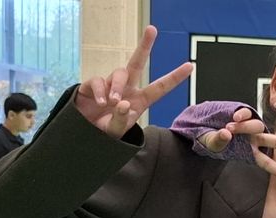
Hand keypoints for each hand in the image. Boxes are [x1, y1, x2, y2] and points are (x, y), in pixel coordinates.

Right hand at [74, 26, 192, 139]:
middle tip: (152, 29)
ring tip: (113, 102)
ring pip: (119, 73)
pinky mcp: (93, 85)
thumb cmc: (106, 129)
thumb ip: (122, 120)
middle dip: (144, 45)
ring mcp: (110, 84)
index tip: (190, 65)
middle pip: (137, 63)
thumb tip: (123, 103)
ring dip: (117, 86)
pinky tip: (102, 103)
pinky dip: (101, 92)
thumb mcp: (116, 131)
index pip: (160, 88)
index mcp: (140, 100)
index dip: (174, 77)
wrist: (85, 132)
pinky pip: (98, 81)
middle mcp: (127, 88)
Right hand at [199, 106, 275, 181]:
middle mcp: (254, 140)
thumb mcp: (214, 145)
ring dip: (244, 127)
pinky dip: (241, 116)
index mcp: (250, 152)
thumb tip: (226, 133)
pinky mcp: (243, 115)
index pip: (267, 163)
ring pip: (256, 126)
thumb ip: (219, 141)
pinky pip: (245, 114)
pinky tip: (233, 118)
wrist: (203, 126)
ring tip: (230, 127)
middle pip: (275, 141)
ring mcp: (250, 127)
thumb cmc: (212, 141)